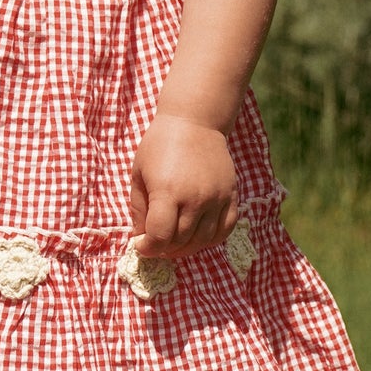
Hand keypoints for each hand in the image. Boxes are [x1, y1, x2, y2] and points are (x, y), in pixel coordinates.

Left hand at [129, 114, 237, 259]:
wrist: (195, 121)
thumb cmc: (160, 146)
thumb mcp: (139, 174)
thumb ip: (139, 209)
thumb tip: (142, 239)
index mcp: (168, 191)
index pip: (160, 236)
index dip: (148, 248)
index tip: (142, 244)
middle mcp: (195, 197)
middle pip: (181, 241)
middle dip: (164, 248)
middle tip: (157, 243)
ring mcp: (216, 197)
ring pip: (203, 240)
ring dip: (187, 248)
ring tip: (175, 242)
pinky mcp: (231, 195)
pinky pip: (225, 229)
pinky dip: (212, 240)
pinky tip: (198, 236)